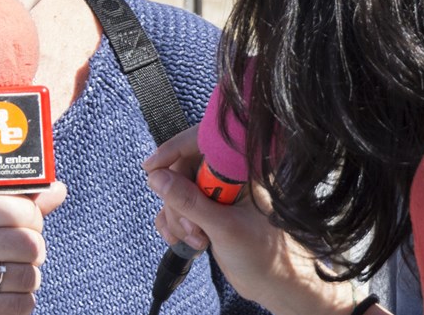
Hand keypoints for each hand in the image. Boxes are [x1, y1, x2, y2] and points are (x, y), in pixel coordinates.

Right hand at [0, 184, 65, 314]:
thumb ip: (11, 203)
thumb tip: (57, 189)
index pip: (24, 209)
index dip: (33, 221)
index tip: (23, 228)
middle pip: (32, 245)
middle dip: (33, 254)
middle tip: (19, 257)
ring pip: (29, 278)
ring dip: (27, 282)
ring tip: (7, 280)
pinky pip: (19, 307)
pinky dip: (20, 305)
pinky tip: (2, 301)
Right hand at [144, 146, 354, 314]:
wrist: (271, 282)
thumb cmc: (263, 253)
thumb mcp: (223, 227)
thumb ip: (189, 202)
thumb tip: (157, 177)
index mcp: (243, 167)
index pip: (203, 142)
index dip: (174, 150)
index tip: (152, 168)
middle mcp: (229, 176)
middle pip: (183, 168)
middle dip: (178, 201)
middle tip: (192, 227)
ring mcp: (217, 194)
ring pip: (177, 191)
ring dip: (178, 217)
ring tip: (197, 239)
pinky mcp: (208, 211)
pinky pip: (178, 208)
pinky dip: (174, 224)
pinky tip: (184, 241)